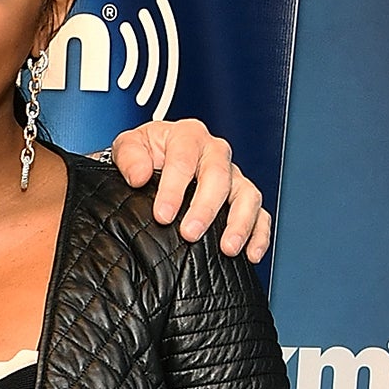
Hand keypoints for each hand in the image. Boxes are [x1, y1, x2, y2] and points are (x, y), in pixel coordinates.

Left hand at [109, 119, 271, 262]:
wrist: (154, 158)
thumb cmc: (145, 152)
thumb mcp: (128, 146)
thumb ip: (129, 157)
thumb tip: (139, 176)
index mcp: (187, 135)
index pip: (183, 161)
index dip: (173, 190)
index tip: (162, 215)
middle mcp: (215, 151)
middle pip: (218, 177)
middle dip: (205, 208)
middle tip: (189, 233)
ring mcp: (233, 174)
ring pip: (247, 195)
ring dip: (239, 223)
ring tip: (227, 248)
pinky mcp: (244, 195)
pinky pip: (260, 213)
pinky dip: (259, 233)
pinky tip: (250, 253)